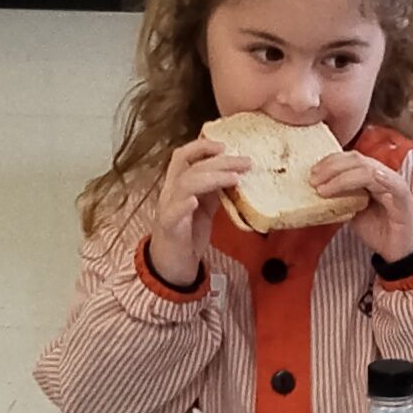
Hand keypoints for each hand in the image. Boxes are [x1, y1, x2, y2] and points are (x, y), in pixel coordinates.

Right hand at [149, 128, 251, 285]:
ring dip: (210, 178)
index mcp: (178, 186)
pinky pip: (174, 213)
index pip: (184, 156)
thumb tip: (234, 175)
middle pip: (190, 167)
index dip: (201, 146)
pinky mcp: (169, 228)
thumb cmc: (187, 236)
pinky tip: (195, 201)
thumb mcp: (204, 209)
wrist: (171, 267)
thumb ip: (214, 191)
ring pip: (185, 185)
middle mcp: (170, 193)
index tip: (225, 145)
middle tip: (245, 161)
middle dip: (219, 161)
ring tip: (234, 178)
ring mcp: (168, 209)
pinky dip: (184, 204)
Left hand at [306, 148, 412, 267]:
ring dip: (340, 177)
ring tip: (323, 189)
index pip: (349, 160)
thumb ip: (340, 199)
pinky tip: (350, 183)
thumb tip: (318, 191)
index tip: (311, 174)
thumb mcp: (353, 212)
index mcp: (370, 176)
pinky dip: (369, 178)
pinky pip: (386, 181)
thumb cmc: (380, 232)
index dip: (328, 163)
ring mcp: (393, 183)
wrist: (401, 253)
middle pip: (355, 159)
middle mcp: (382, 174)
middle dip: (330, 166)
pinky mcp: (402, 195)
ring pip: (365, 168)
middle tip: (313, 179)